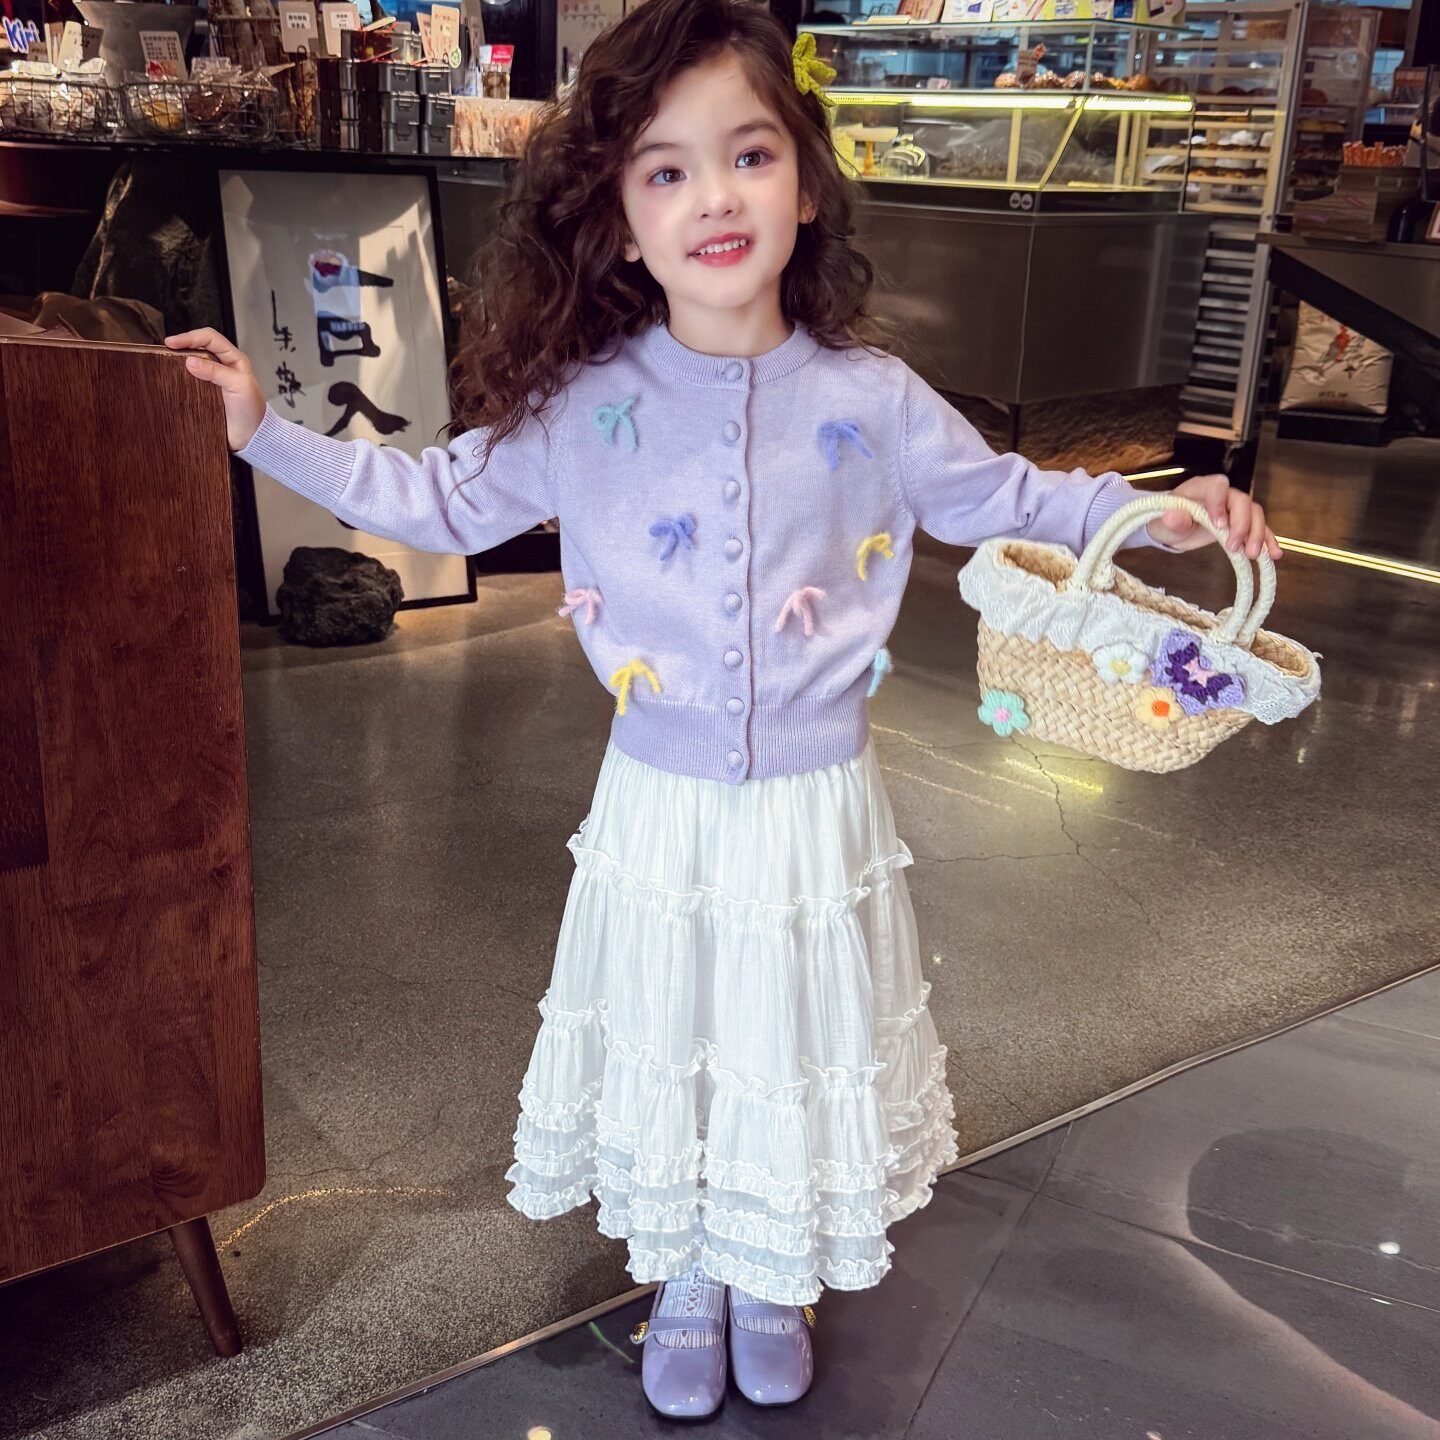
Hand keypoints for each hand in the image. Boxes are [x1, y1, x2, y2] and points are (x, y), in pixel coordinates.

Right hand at [164, 328, 266, 452]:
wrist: (251, 437)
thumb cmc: (251, 411)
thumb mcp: (238, 385)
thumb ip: (216, 371)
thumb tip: (190, 361)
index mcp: (234, 359)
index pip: (210, 338)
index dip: (190, 337)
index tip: (171, 343)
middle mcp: (222, 366)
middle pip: (198, 348)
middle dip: (181, 346)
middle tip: (164, 351)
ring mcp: (212, 380)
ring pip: (191, 364)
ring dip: (178, 362)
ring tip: (164, 363)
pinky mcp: (204, 394)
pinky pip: (189, 382)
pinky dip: (179, 379)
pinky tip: (170, 380)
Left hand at [1145, 474, 1282, 561]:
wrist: (1173, 527)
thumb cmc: (1167, 520)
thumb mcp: (1164, 523)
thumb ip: (1171, 520)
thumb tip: (1173, 517)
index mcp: (1202, 487)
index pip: (1218, 487)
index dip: (1221, 504)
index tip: (1218, 525)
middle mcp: (1223, 494)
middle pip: (1242, 502)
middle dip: (1242, 525)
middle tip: (1235, 548)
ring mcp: (1234, 508)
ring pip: (1255, 514)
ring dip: (1257, 534)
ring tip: (1252, 555)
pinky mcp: (1241, 523)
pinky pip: (1259, 528)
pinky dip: (1267, 541)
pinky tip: (1273, 555)